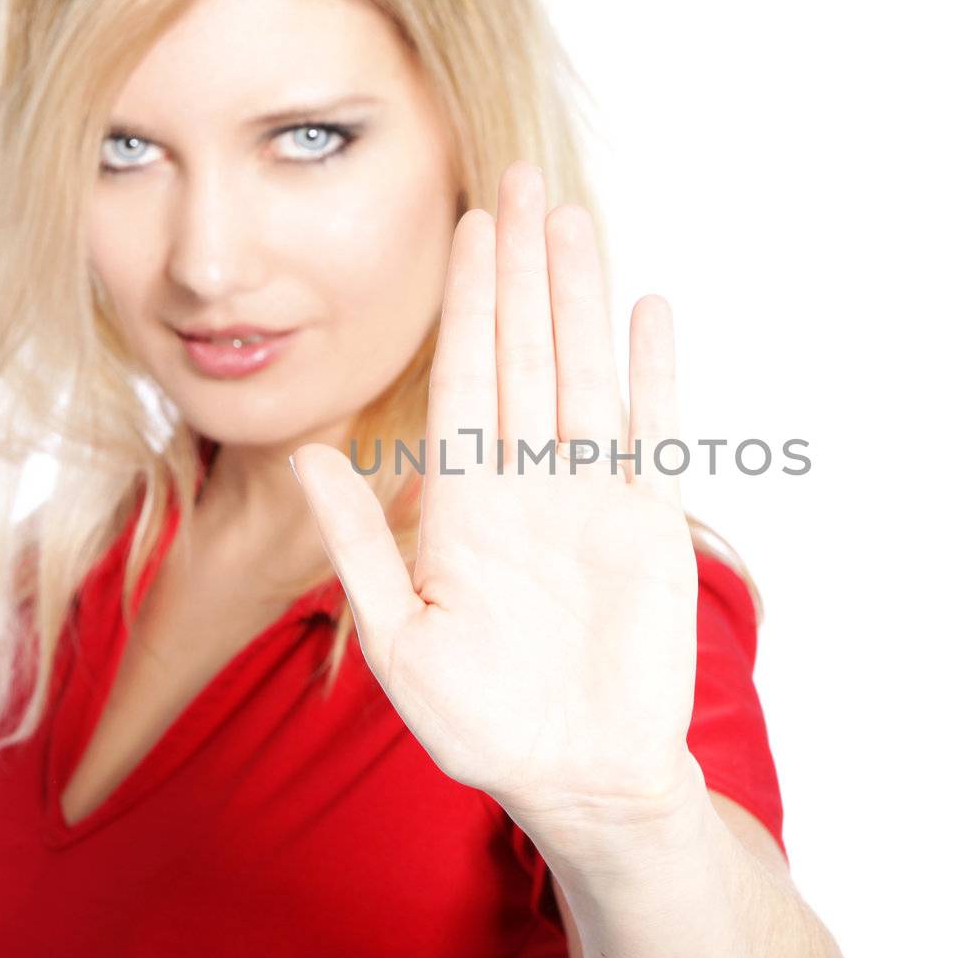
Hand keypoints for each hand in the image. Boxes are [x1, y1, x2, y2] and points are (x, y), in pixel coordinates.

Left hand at [290, 161, 701, 837]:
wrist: (580, 775)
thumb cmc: (482, 724)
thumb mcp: (399, 637)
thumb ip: (359, 544)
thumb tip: (305, 458)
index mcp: (464, 502)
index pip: (464, 377)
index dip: (468, 300)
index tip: (468, 227)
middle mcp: (527, 483)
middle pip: (523, 351)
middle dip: (520, 268)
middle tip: (520, 181)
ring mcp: (591, 497)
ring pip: (583, 372)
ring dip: (581, 297)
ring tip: (576, 220)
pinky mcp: (650, 523)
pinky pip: (653, 430)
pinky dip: (652, 372)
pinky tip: (648, 309)